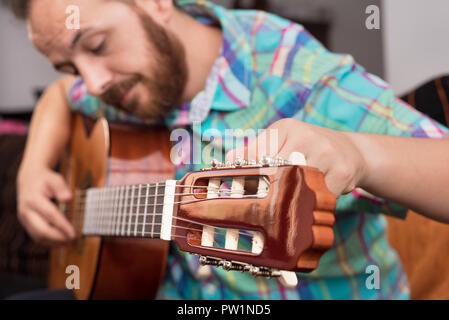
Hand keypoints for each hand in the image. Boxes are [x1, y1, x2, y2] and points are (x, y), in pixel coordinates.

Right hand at [16, 166, 74, 244]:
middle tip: (72, 240)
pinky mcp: (25, 223)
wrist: (28, 179)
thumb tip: (68, 199)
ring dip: (53, 242)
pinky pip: (36, 236)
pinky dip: (48, 241)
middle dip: (57, 238)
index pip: (50, 215)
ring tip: (68, 243)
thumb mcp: (54, 178)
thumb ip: (61, 187)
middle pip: (41, 230)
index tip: (73, 234)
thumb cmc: (45, 179)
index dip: (62, 226)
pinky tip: (60, 242)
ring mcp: (24, 218)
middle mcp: (26, 211)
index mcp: (33, 199)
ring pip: (37, 236)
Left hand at [225, 118, 367, 196]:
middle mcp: (305, 136)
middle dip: (268, 190)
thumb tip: (226, 162)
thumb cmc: (309, 149)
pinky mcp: (342, 171)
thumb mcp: (282, 142)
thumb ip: (254, 152)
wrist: (353, 151)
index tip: (240, 192)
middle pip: (275, 171)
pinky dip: (312, 203)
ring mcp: (326, 152)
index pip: (257, 155)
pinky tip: (312, 200)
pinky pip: (318, 196)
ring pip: (297, 185)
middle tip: (265, 204)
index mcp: (285, 128)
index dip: (248, 177)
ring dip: (291, 198)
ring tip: (289, 202)